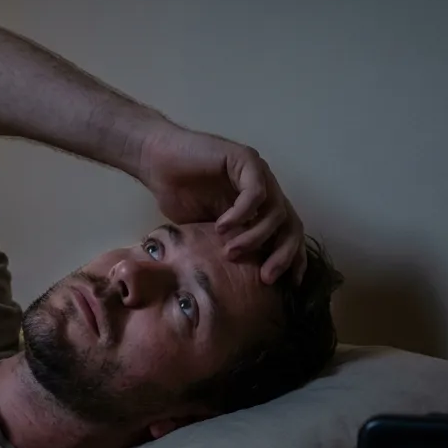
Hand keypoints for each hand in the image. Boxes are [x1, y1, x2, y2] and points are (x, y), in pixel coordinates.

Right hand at [137, 124, 306, 283]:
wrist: (155, 161)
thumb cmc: (177, 194)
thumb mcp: (207, 232)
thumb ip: (229, 245)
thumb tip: (241, 282)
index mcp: (260, 208)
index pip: (288, 235)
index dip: (292, 260)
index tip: (287, 286)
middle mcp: (265, 191)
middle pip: (292, 226)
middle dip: (283, 255)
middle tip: (265, 277)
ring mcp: (258, 175)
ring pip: (276, 212)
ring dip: (255, 237)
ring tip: (230, 251)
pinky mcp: (245, 160)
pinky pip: (256, 193)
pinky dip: (242, 214)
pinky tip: (221, 226)